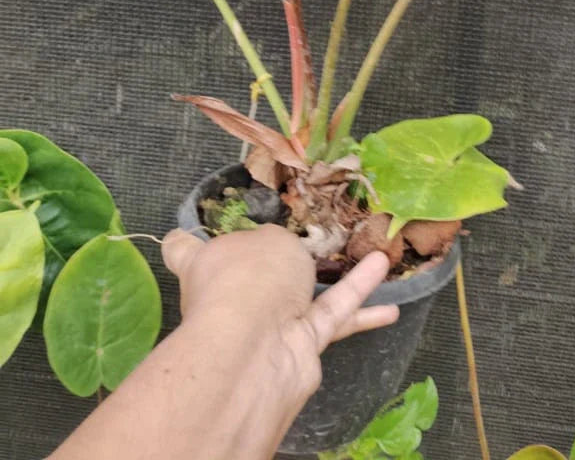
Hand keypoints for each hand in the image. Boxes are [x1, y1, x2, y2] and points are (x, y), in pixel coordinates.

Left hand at [162, 225, 398, 401]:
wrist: (257, 345)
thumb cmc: (249, 277)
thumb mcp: (269, 239)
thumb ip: (279, 244)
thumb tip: (281, 258)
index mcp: (205, 262)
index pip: (182, 249)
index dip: (186, 240)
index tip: (190, 231)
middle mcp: (230, 294)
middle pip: (248, 276)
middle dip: (275, 265)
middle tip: (305, 244)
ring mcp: (264, 324)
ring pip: (303, 298)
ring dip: (340, 281)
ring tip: (378, 260)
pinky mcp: (298, 346)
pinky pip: (332, 318)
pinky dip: (359, 304)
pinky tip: (390, 299)